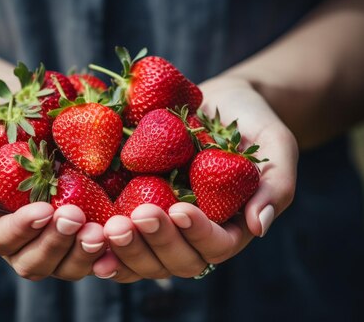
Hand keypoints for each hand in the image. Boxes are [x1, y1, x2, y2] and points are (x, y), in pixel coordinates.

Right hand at [0, 87, 106, 280]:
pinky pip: (94, 251)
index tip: (43, 210)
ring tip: (104, 231)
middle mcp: (21, 236)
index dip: (21, 231)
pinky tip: (123, 236)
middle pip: (34, 262)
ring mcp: (52, 234)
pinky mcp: (82, 224)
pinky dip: (108, 252)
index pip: (0, 239)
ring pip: (66, 265)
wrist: (19, 105)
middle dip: (56, 245)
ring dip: (84, 254)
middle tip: (77, 218)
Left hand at [92, 76, 297, 281]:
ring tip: (108, 227)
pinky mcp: (135, 211)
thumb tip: (258, 227)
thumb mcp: (276, 145)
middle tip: (136, 218)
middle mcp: (193, 235)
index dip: (197, 233)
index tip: (179, 207)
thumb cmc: (251, 120)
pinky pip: (119, 239)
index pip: (216, 245)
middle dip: (155, 243)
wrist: (215, 102)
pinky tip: (86, 234)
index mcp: (230, 226)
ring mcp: (162, 227)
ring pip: (144, 259)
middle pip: (176, 260)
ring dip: (126, 249)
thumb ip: (275, 184)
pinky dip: (103, 244)